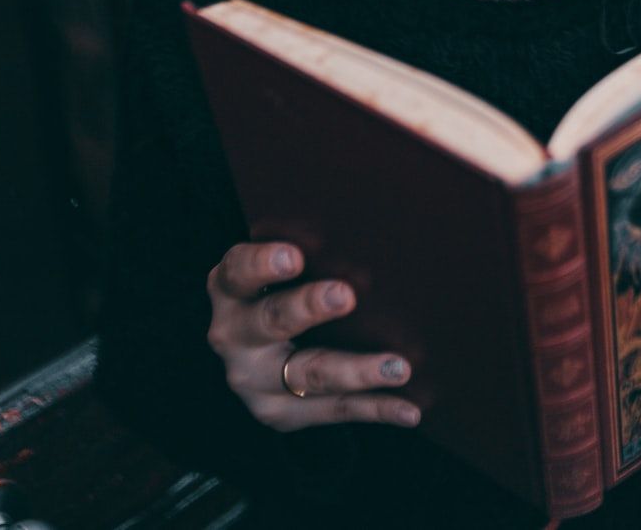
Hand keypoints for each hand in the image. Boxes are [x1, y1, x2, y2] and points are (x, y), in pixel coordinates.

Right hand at [206, 241, 420, 431]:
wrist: (258, 350)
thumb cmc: (285, 285)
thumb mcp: (279, 266)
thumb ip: (308, 252)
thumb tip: (373, 228)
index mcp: (231, 288)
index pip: (239, 271)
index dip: (263, 263)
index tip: (294, 255)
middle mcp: (234, 335)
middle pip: (271, 320)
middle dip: (308, 307)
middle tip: (346, 295)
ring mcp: (255, 380)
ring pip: (308, 374)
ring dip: (356, 370)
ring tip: (399, 367)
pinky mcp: (281, 413)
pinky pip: (335, 411)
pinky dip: (376, 408)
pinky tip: (409, 410)